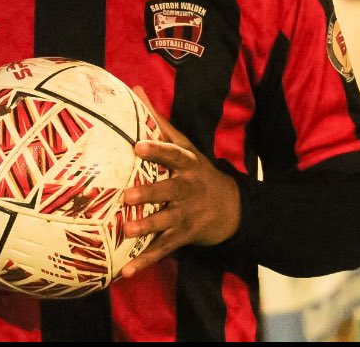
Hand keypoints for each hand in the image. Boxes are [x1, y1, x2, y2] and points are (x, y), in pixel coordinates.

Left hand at [119, 87, 241, 277]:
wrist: (233, 208)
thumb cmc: (198, 171)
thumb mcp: (185, 146)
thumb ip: (159, 122)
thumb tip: (134, 88)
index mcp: (188, 164)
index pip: (172, 154)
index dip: (156, 150)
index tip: (137, 146)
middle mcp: (188, 188)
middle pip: (168, 189)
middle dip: (149, 192)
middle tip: (127, 194)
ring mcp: (187, 214)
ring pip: (166, 221)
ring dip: (147, 226)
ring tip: (126, 231)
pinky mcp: (185, 236)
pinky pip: (164, 249)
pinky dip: (146, 261)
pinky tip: (127, 271)